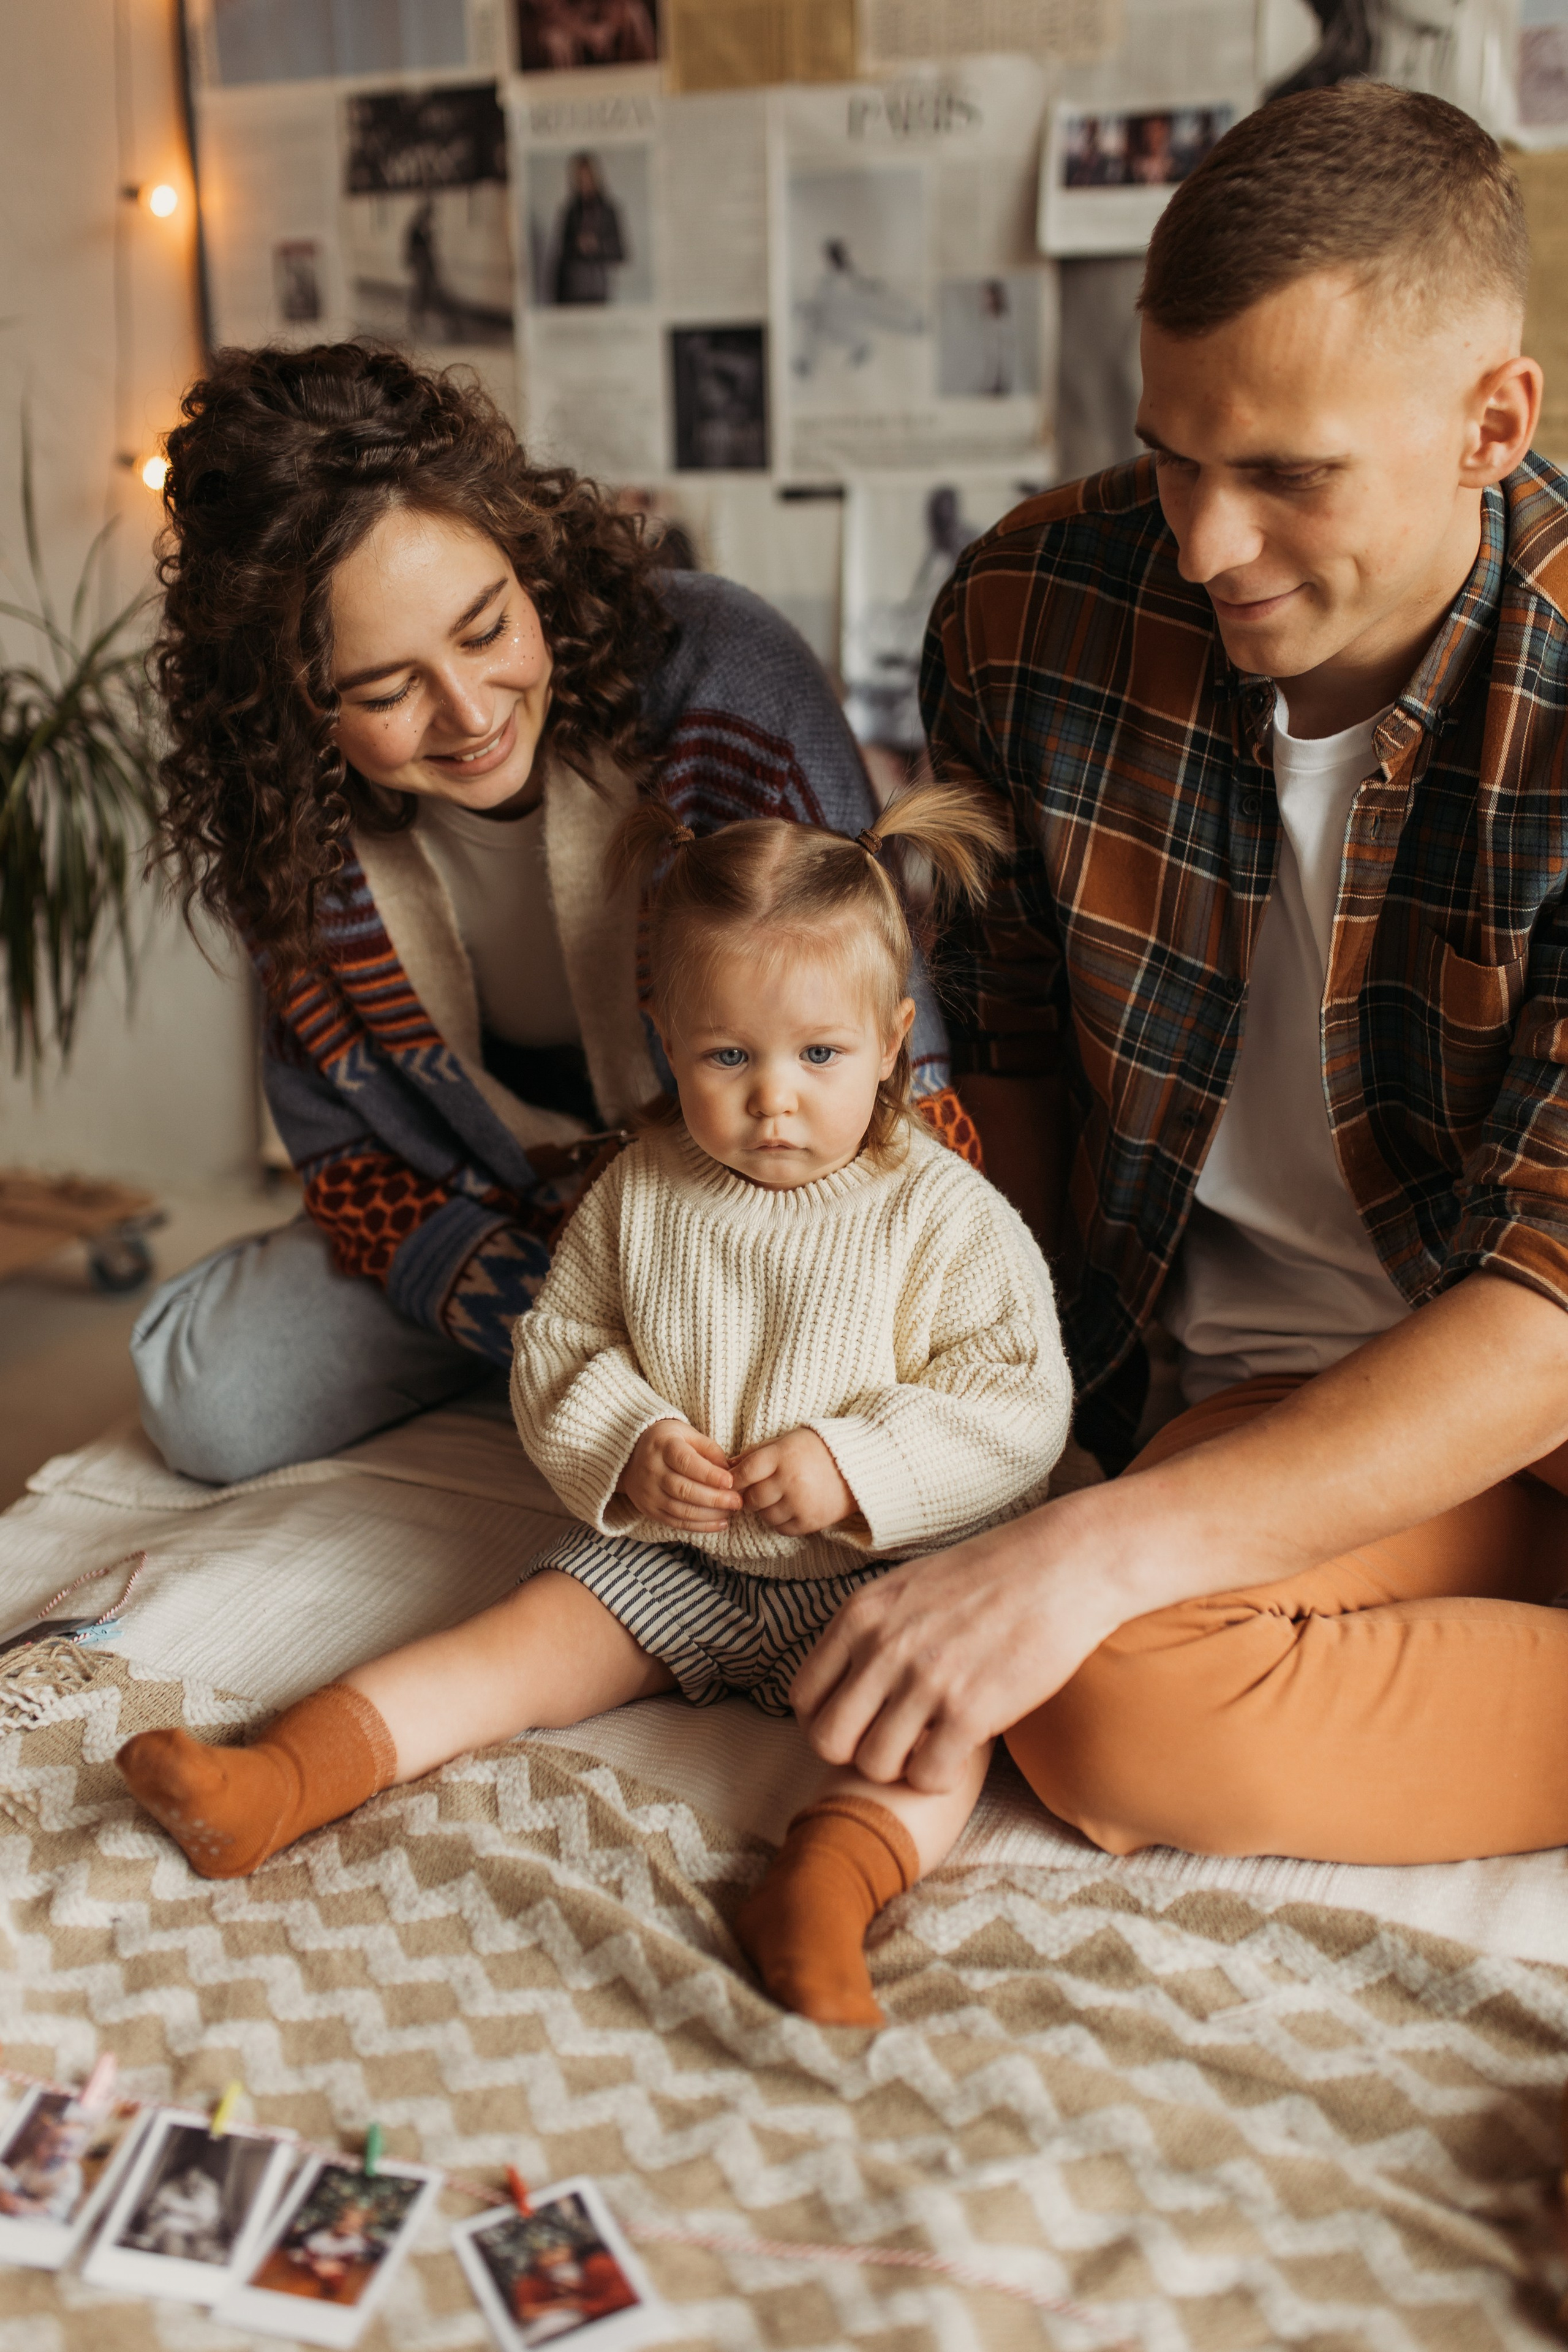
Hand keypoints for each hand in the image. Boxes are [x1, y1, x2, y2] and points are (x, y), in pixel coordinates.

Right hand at [617, 1419, 740, 1531]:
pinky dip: (700, 1526)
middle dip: (714, 1498)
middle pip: (683, 1490)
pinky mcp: (650, 1510)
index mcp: (662, 1447)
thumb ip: (709, 1449)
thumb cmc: (667, 1442)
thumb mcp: (687, 1434)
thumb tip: (729, 1469)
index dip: (709, 1474)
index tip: (730, 1481)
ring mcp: (649, 1493)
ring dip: (710, 1514)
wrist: (630, 1456)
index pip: (686, 1463)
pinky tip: (720, 1523)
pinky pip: (676, 1522)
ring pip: (681, 1510)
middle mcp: (652, 1471)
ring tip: (731, 1512)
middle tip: (737, 1501)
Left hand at [731, 1427, 855, 1536]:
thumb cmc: (818, 1449)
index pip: (745, 1472)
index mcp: (782, 1456)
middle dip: (748, 1496)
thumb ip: (756, 1453)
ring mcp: (801, 1503)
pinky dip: (780, 1521)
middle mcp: (790, 1480)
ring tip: (777, 1497)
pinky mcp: (811, 1521)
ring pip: (765, 1516)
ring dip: (765, 1509)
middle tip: (755, 1491)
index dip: (734, 1479)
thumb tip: (728, 1465)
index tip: (732, 1482)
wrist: (858, 1465)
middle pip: (752, 1498)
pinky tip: (789, 1508)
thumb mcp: (786, 1441)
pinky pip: (782, 1528)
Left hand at [789, 1486, 1137, 1792]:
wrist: (1064, 1565)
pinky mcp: (970, 1710)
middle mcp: (882, 1647)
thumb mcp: (910, 1585)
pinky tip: (959, 1753)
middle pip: (829, 1741)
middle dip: (857, 1752)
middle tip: (894, 1743)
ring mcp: (924, 1680)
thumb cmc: (992, 1573)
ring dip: (901, 1767)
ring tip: (930, 1746)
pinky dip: (939, 1776)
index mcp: (861, 1614)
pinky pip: (927, 1775)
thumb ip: (872, 1627)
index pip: (803, 1697)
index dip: (826, 1721)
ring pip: (875, 1764)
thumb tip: (844, 1673)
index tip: (859, 1724)